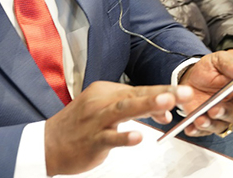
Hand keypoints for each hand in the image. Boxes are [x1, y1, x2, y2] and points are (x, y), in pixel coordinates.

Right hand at [44, 81, 193, 175]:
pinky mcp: (91, 140)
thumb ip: (135, 111)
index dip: (162, 93)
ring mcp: (96, 121)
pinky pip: (109, 138)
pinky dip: (124, 136)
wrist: (47, 144)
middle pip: (135, 94)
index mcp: (105, 91)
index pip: (139, 89)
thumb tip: (165, 113)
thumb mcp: (106, 113)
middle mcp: (101, 101)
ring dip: (146, 106)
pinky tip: (138, 136)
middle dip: (162, 93)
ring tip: (166, 105)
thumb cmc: (80, 127)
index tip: (183, 94)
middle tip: (184, 93)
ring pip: (124, 110)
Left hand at [177, 50, 232, 136]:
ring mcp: (222, 118)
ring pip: (220, 125)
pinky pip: (204, 131)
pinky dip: (197, 130)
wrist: (192, 78)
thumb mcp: (219, 60)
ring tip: (201, 119)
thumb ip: (230, 65)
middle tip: (215, 109)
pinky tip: (190, 127)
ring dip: (211, 124)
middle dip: (226, 112)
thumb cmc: (210, 70)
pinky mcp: (208, 124)